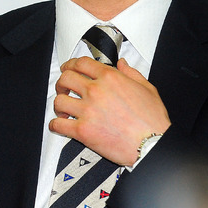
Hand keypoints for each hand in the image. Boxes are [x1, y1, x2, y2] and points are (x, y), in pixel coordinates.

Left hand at [50, 56, 170, 165]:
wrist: (152, 144)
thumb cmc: (152, 120)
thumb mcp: (147, 88)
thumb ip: (132, 73)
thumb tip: (123, 64)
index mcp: (110, 78)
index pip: (81, 63)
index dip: (71, 64)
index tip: (68, 68)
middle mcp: (96, 91)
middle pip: (66, 78)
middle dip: (62, 82)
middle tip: (64, 88)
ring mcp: (88, 111)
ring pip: (59, 100)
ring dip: (59, 104)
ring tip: (63, 109)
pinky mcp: (83, 131)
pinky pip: (58, 125)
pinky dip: (55, 125)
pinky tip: (60, 125)